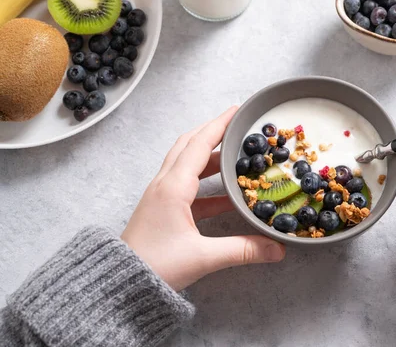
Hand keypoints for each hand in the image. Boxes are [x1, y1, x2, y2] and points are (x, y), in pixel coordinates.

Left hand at [121, 107, 285, 290]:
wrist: (118, 284)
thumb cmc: (154, 266)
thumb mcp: (203, 257)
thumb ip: (242, 250)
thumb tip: (276, 248)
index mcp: (173, 187)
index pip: (199, 144)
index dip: (219, 124)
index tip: (237, 110)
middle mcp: (164, 184)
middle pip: (188, 145)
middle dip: (212, 131)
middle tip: (236, 126)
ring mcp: (160, 195)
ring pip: (185, 162)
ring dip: (209, 155)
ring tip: (234, 156)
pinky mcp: (161, 208)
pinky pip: (186, 185)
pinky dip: (206, 183)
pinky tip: (225, 196)